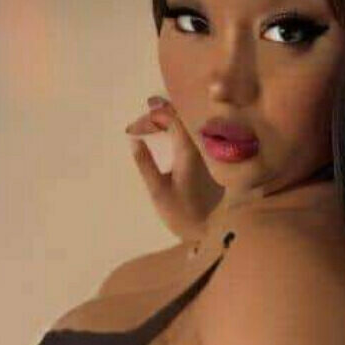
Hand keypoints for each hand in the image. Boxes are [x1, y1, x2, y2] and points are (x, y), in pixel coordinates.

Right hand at [125, 96, 224, 241]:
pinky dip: (172, 130)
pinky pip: (187, 136)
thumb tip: (134, 141)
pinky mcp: (202, 162)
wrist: (213, 229)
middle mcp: (197, 147)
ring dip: (164, 121)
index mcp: (186, 150)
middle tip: (135, 126)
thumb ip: (145, 164)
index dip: (150, 118)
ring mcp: (201, 154)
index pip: (170, 118)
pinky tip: (163, 134)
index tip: (132, 129)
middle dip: (156, 116)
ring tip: (147, 121)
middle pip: (178, 118)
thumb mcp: (158, 190)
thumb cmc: (183, 213)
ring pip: (183, 126)